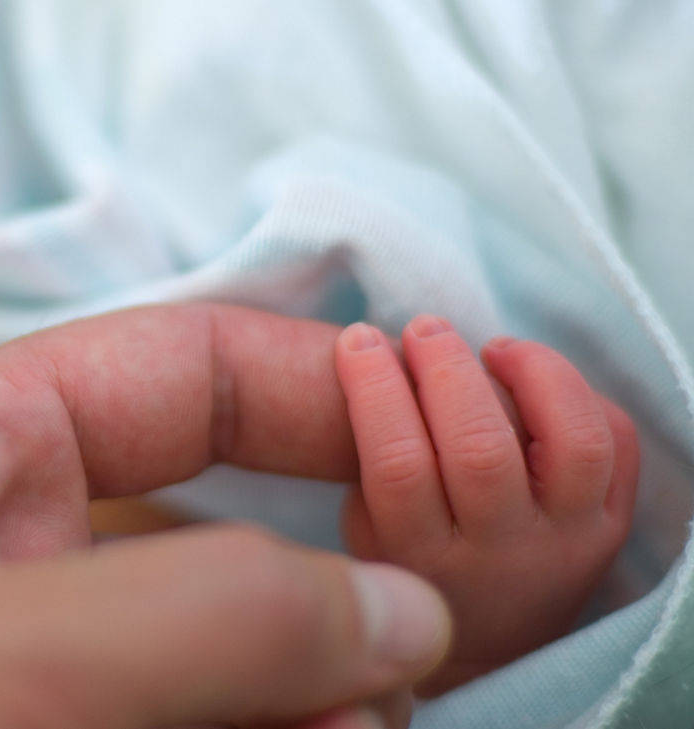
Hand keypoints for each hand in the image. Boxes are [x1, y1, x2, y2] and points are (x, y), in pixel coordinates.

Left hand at [0, 305, 450, 728]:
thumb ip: (206, 616)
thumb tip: (402, 609)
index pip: (167, 368)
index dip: (309, 380)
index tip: (438, 433)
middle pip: (200, 516)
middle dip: (321, 562)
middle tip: (431, 619)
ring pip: (190, 642)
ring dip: (294, 677)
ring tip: (380, 707)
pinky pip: (153, 708)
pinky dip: (242, 721)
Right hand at [335, 315, 637, 694]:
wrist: (489, 648)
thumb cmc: (410, 568)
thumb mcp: (366, 535)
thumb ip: (366, 467)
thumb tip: (378, 368)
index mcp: (424, 561)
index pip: (398, 463)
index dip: (374, 387)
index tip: (357, 340)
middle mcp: (502, 554)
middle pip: (480, 448)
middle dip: (445, 368)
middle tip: (421, 328)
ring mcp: (568, 542)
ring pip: (573, 442)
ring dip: (534, 373)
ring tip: (495, 348)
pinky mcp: (612, 529)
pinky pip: (620, 447)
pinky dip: (581, 396)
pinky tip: (535, 380)